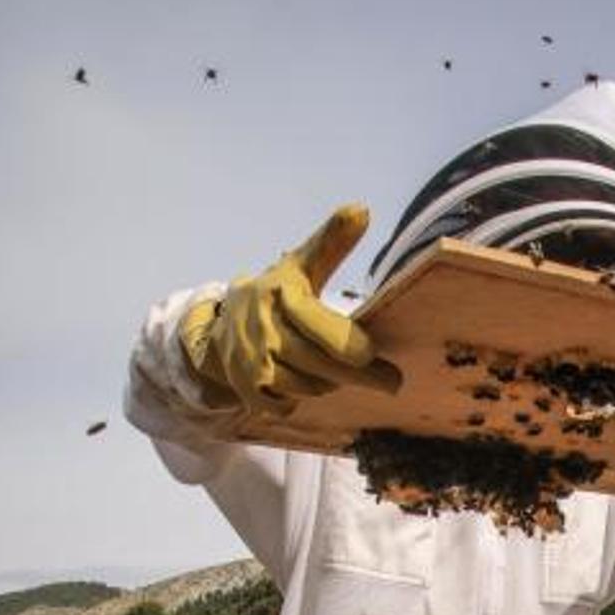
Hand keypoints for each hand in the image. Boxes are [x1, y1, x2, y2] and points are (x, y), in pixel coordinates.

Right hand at [179, 205, 399, 413]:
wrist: (221, 321)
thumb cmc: (276, 293)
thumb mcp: (301, 264)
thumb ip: (332, 242)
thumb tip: (362, 210)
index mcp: (282, 295)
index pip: (323, 329)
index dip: (351, 346)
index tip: (373, 354)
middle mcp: (265, 329)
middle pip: (323, 365)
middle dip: (362, 376)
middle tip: (393, 381)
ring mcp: (253, 361)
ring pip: (308, 386)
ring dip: (328, 384)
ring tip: (338, 373)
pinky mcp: (246, 387)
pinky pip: (286, 405)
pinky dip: (299, 400)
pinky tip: (307, 386)